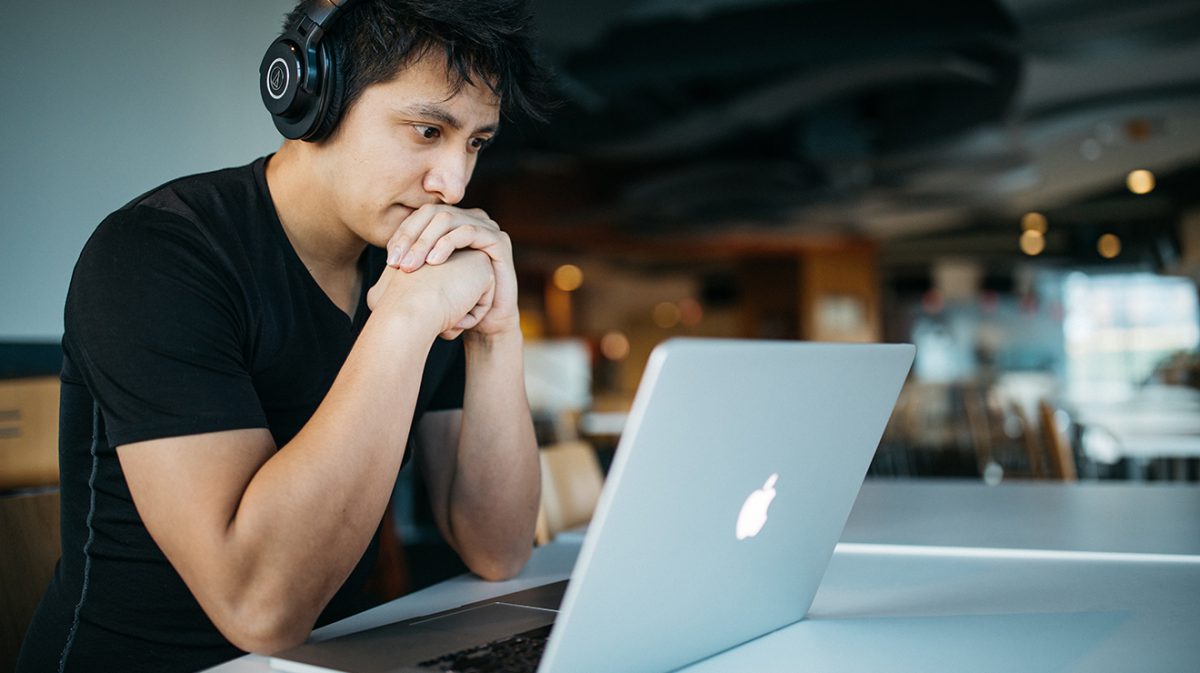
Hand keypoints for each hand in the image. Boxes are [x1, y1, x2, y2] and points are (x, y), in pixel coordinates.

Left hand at [385, 205, 518, 337]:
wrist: (485, 323)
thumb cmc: (454, 303)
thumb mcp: (427, 281)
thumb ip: (410, 265)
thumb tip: (382, 264)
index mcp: (452, 224)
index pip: (420, 216)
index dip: (402, 234)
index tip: (389, 261)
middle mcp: (469, 219)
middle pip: (432, 213)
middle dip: (411, 238)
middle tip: (397, 264)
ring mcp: (486, 227)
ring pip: (448, 220)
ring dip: (425, 242)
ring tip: (411, 266)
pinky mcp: (499, 240)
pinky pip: (469, 231)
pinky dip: (448, 244)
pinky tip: (434, 262)